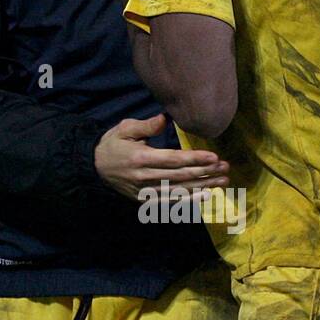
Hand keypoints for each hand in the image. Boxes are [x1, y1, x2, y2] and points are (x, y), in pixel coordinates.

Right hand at [93, 113, 228, 200]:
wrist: (95, 167)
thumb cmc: (112, 144)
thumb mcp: (124, 129)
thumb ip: (145, 126)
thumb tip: (164, 118)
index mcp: (141, 157)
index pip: (173, 159)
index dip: (194, 159)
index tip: (214, 157)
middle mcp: (144, 177)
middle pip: (180, 176)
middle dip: (205, 172)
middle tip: (225, 167)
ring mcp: (145, 191)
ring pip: (179, 190)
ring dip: (203, 186)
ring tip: (223, 181)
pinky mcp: (144, 200)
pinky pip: (170, 202)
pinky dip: (189, 199)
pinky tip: (206, 195)